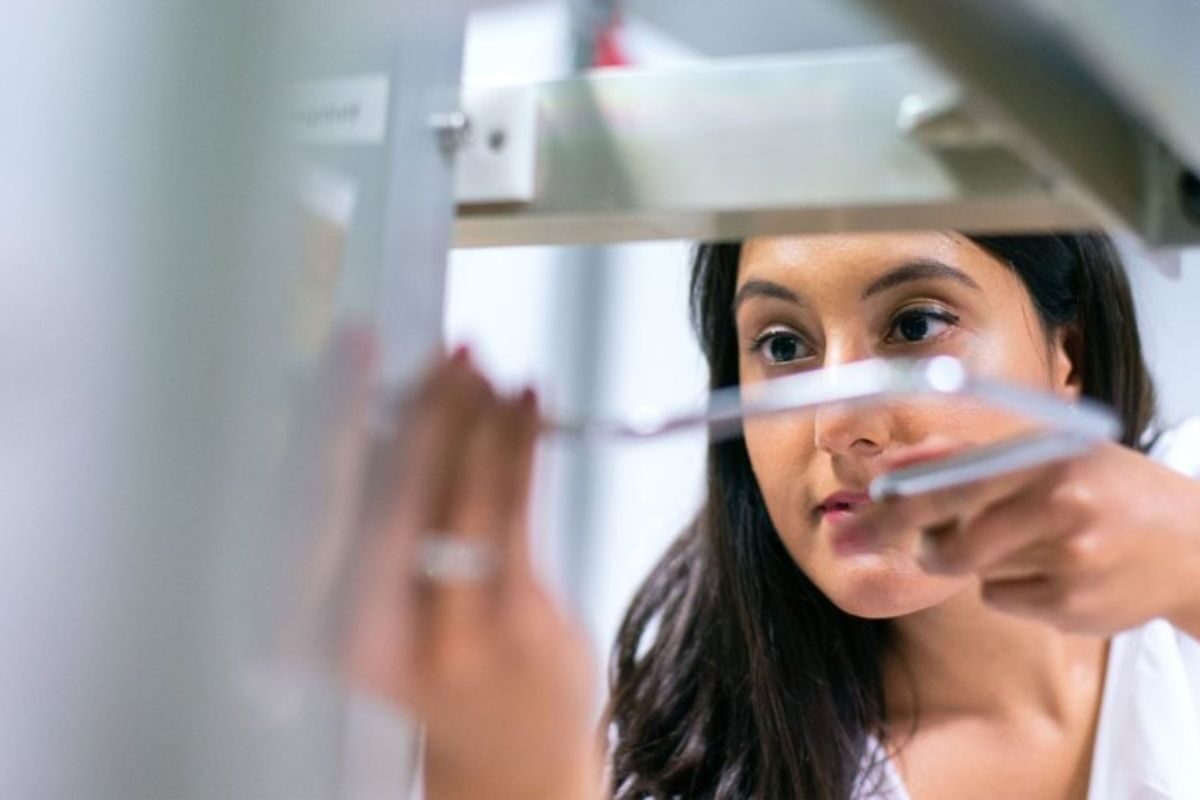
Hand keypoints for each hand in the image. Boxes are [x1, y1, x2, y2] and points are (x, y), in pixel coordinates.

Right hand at [343, 349, 600, 799]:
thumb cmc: (437, 646)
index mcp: (315, 619)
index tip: (349, 350)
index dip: (329, 415)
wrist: (507, 744)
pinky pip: (513, 511)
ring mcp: (444, 632)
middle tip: (430, 349)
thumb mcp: (378, 592)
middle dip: (407, 409)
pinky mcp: (512, 623)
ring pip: (452, 497)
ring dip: (469, 416)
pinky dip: (519, 443)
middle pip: (379, 497)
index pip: (311, 500)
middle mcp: (367, 631)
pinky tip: (526, 400)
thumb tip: (368, 398)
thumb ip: (370, 506)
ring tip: (478, 364)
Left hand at [858, 438, 1199, 637]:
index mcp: (1048, 455)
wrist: (1194, 545)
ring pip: (967, 567)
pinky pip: (997, 597)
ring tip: (1008, 537)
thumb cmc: (1104, 488)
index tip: (855, 511)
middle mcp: (1060, 504)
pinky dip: (1003, 584)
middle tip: (849, 541)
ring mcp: (1069, 560)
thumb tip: (893, 466)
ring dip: (965, 556)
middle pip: (948, 537)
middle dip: (892, 538)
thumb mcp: (1047, 450)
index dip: (894, 500)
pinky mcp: (1072, 606)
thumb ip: (968, 454)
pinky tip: (1046, 568)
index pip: (951, 479)